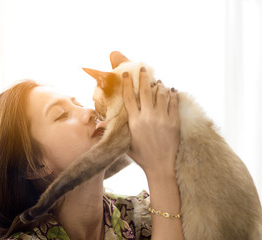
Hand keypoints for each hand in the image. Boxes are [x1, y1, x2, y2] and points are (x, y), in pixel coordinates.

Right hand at [110, 51, 179, 177]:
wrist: (160, 167)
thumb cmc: (141, 156)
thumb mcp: (125, 143)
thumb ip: (117, 130)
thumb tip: (100, 125)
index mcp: (134, 121)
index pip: (129, 97)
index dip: (127, 84)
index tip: (126, 74)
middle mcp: (147, 117)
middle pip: (145, 91)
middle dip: (143, 77)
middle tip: (143, 68)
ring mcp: (162, 119)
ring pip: (160, 94)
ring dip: (159, 85)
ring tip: (158, 81)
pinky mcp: (174, 122)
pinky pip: (173, 103)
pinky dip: (172, 94)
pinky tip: (170, 90)